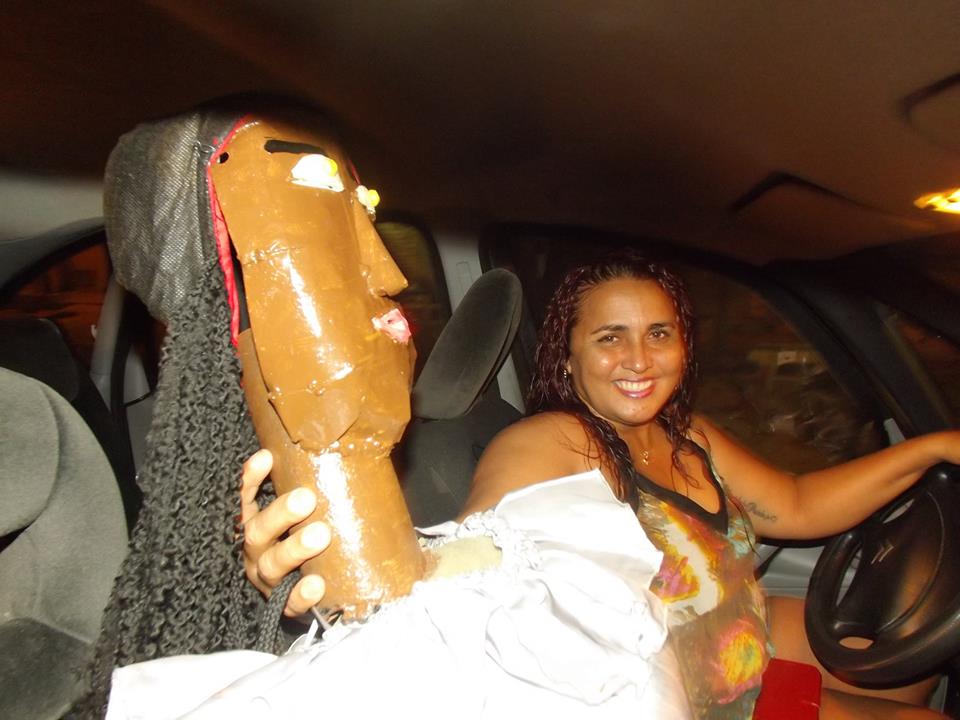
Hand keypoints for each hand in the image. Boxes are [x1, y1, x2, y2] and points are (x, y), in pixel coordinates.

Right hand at [240, 449, 330, 615]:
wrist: (313, 594)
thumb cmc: (311, 540)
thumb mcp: (305, 516)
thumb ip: (315, 490)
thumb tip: (353, 455)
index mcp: (258, 525)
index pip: (247, 498)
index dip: (251, 479)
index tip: (267, 457)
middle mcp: (258, 551)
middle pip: (258, 531)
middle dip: (280, 514)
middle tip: (306, 499)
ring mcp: (268, 580)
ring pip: (273, 565)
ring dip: (294, 549)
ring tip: (321, 535)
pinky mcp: (284, 606)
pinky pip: (289, 603)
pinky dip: (302, 594)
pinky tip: (317, 584)